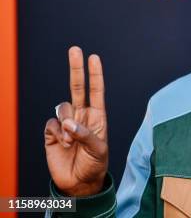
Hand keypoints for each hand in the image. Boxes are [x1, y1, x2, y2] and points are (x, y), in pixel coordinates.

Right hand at [44, 46, 108, 195]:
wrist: (79, 183)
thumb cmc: (95, 165)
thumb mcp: (98, 150)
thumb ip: (86, 135)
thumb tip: (69, 124)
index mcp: (97, 116)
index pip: (96, 90)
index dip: (95, 74)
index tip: (93, 58)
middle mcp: (81, 116)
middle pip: (77, 87)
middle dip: (76, 68)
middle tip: (75, 49)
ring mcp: (66, 123)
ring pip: (62, 108)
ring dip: (66, 123)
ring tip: (72, 141)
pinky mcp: (52, 133)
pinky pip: (51, 124)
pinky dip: (57, 133)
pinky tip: (63, 144)